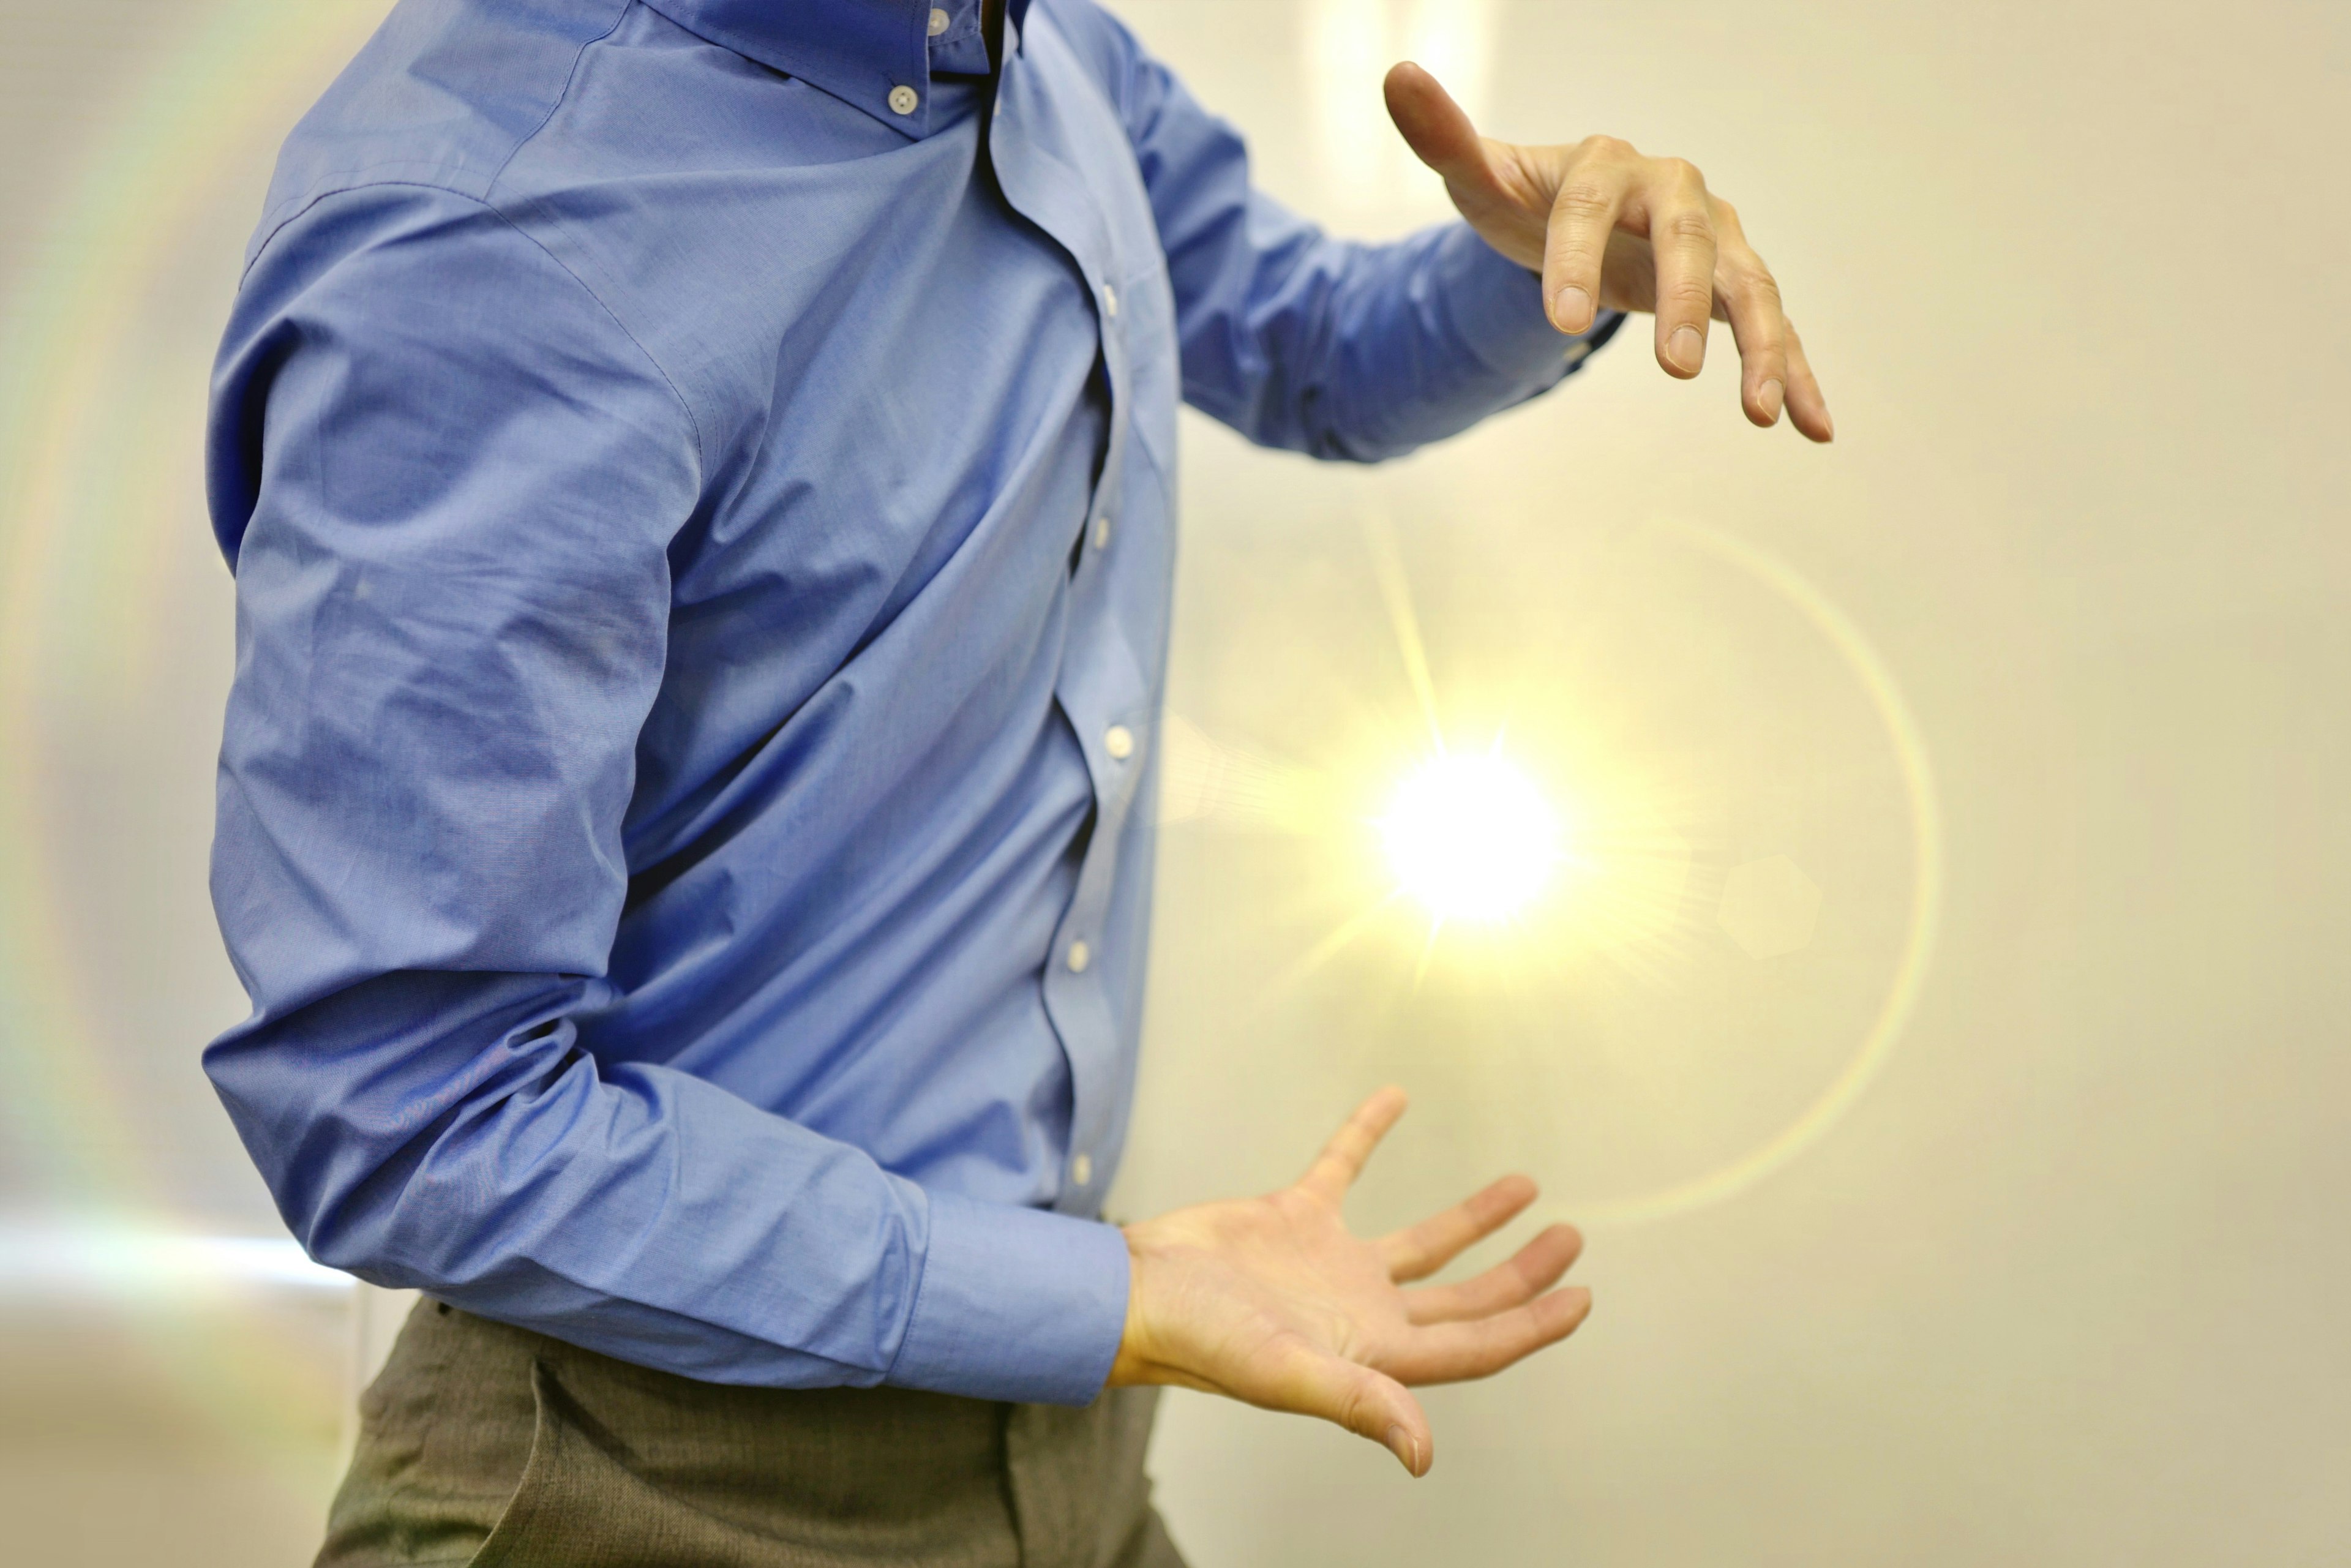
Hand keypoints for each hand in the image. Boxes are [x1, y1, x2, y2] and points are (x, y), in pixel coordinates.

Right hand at [1107, 1087, 1589, 1476]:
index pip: (1474, 1344)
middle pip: (1464, 1297)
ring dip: (1473, 1217)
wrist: (1132, 1291)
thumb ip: (1359, 1402)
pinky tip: (1395, 1098)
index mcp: (1371, 1352)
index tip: (1582, 1299)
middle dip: (1521, 1274)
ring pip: (1423, 1240)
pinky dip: (1370, 1133)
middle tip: (1572, 1242)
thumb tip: (1422, 1455)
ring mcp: (1329, 1264)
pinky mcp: (1293, 1218)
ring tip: (1525, 1187)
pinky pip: (1343, 1166)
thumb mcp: (1286, 1375)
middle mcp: (1361, 1311)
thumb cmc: (1201, 1342)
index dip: (1532, 1327)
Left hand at [1383, 61, 1833, 441]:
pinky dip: (1797, 375)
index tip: (1561, 323)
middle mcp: (1673, 194)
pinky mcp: (1735, 286)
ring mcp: (1715, 240)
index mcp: (1607, 166)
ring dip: (1763, 346)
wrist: (1572, 214)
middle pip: (1689, 240)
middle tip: (1676, 370)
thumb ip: (1444, 139)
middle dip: (1684, 302)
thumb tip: (1398, 77)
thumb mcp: (1480, 177)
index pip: (1591, 206)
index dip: (1576, 258)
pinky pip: (1772, 329)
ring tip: (1760, 411)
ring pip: (1748, 286)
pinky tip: (1814, 427)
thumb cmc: (1525, 198)